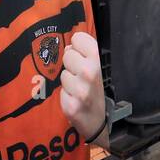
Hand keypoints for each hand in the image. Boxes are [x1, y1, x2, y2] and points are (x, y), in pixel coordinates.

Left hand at [59, 31, 107, 148]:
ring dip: (68, 81)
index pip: (78, 38)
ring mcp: (80, 90)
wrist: (98, 121)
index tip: (83, 56)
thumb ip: (85, 54)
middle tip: (80, 76)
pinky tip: (74, 99)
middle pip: (67, 55)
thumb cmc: (97, 90)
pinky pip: (60, 91)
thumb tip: (69, 46)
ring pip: (63, 74)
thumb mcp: (98, 68)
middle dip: (71, 64)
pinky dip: (65, 95)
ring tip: (78, 89)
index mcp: (99, 60)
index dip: (78, 46)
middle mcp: (90, 73)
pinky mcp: (70, 105)